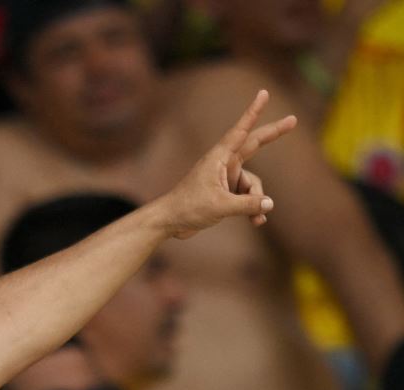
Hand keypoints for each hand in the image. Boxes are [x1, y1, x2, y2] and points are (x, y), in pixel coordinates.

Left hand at [158, 90, 294, 238]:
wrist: (169, 223)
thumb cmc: (188, 208)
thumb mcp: (221, 206)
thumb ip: (247, 205)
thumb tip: (270, 203)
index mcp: (219, 158)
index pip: (241, 131)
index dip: (253, 112)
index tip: (263, 93)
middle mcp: (224, 164)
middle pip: (254, 145)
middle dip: (273, 134)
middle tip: (294, 120)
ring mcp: (226, 178)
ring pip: (253, 184)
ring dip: (256, 200)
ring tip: (255, 218)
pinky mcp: (225, 193)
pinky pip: (247, 198)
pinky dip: (252, 208)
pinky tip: (256, 222)